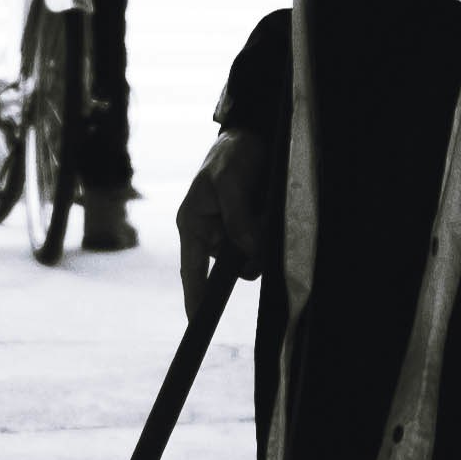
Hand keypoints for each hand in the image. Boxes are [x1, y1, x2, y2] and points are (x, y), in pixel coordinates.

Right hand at [178, 131, 279, 316]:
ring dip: (262, 243)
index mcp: (193, 225)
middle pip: (229, 267)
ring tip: (266, 209)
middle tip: (260, 227)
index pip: (191, 270)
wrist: (253, 134)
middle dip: (249, 257)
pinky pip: (261, 245)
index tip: (197, 325)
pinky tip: (269, 210)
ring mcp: (230, 233)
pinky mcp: (249, 229)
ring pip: (250, 257)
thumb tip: (251, 254)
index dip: (195, 298)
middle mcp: (210, 234)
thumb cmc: (232, 155)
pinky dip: (269, 236)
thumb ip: (239, 219)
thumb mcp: (231, 183)